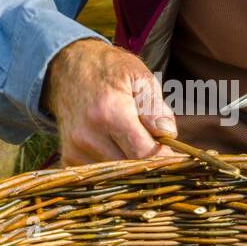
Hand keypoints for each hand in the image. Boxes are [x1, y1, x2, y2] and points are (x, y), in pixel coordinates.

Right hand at [42, 39, 178, 164]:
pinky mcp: (68, 158)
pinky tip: (119, 151)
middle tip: (161, 154)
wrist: (69, 68)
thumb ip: (155, 108)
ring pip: (116, 176)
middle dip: (149, 166)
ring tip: (137, 147)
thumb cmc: (110, 71)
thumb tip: (168, 135)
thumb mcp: (140, 78)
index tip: (177, 159)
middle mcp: (88, 135)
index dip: (164, 160)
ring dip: (131, 168)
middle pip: (130, 169)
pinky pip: (99, 175)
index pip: (143, 154)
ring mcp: (75, 149)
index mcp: (110, 112)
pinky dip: (113, 169)